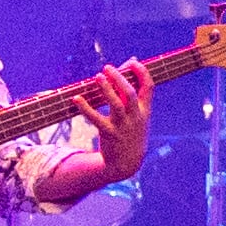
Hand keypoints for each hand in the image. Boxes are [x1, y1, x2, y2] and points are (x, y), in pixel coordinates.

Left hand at [40, 57, 153, 200]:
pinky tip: (76, 99)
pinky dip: (86, 108)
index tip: (132, 62)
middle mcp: (135, 117)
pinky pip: (96, 119)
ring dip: (106, 89)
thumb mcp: (138, 116)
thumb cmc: (131, 134)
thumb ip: (135, 94)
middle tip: (107, 68)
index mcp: (144, 111)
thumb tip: (132, 65)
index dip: (142, 73)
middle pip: (130, 93)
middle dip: (119, 78)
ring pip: (116, 104)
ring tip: (98, 77)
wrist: (127, 163)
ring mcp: (123, 126)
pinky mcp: (109, 134)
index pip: (148, 87)